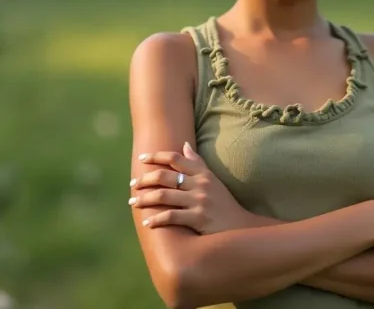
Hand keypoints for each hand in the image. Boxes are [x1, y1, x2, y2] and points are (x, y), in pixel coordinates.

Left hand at [130, 142, 256, 233]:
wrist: (240, 228)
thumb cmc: (224, 204)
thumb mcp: (214, 180)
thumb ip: (198, 163)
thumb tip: (185, 144)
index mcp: (203, 174)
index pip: (175, 158)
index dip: (156, 156)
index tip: (142, 158)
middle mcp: (201, 185)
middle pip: (165, 176)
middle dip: (145, 179)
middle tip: (133, 184)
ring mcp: (200, 202)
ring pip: (164, 195)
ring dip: (145, 199)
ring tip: (133, 203)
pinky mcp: (199, 219)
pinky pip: (171, 216)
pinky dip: (156, 220)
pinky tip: (147, 223)